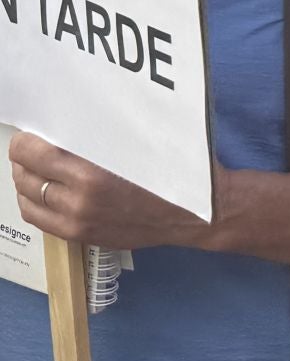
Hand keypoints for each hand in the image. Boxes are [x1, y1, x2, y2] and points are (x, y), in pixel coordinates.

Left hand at [11, 132, 211, 251]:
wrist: (194, 212)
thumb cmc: (173, 169)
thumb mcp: (139, 142)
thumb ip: (100, 136)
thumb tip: (67, 124)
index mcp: (93, 174)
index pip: (34, 154)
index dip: (25, 142)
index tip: (29, 134)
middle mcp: (79, 201)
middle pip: (26, 177)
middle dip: (23, 159)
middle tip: (30, 147)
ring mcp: (78, 223)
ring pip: (28, 200)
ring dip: (25, 181)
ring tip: (33, 169)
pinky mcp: (82, 236)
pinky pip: (40, 220)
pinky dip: (33, 203)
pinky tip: (42, 192)